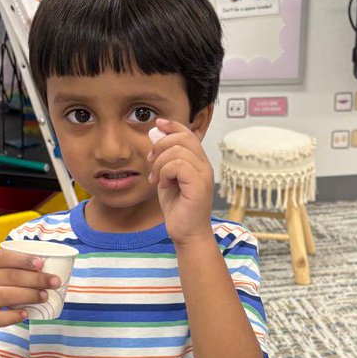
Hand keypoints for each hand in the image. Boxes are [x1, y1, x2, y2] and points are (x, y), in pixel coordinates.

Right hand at [0, 249, 60, 342]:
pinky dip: (13, 316)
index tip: (41, 263)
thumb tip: (47, 269)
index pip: (2, 257)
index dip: (22, 259)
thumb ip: (13, 272)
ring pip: (4, 295)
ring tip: (45, 296)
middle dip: (35, 278)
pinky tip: (26, 314)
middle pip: (9, 276)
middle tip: (55, 281)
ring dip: (28, 295)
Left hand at [146, 118, 214, 243]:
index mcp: (198, 162)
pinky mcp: (199, 185)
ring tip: (156, 178)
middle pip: (183, 138)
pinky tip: (162, 185)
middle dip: (160, 146)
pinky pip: (177, 165)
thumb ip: (163, 158)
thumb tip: (155, 134)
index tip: (158, 124)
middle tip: (151, 162)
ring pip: (177, 151)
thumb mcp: (166, 178)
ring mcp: (204, 175)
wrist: (186, 233)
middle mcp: (205, 166)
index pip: (188, 134)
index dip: (173, 126)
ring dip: (160, 163)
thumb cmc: (178, 209)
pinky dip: (164, 173)